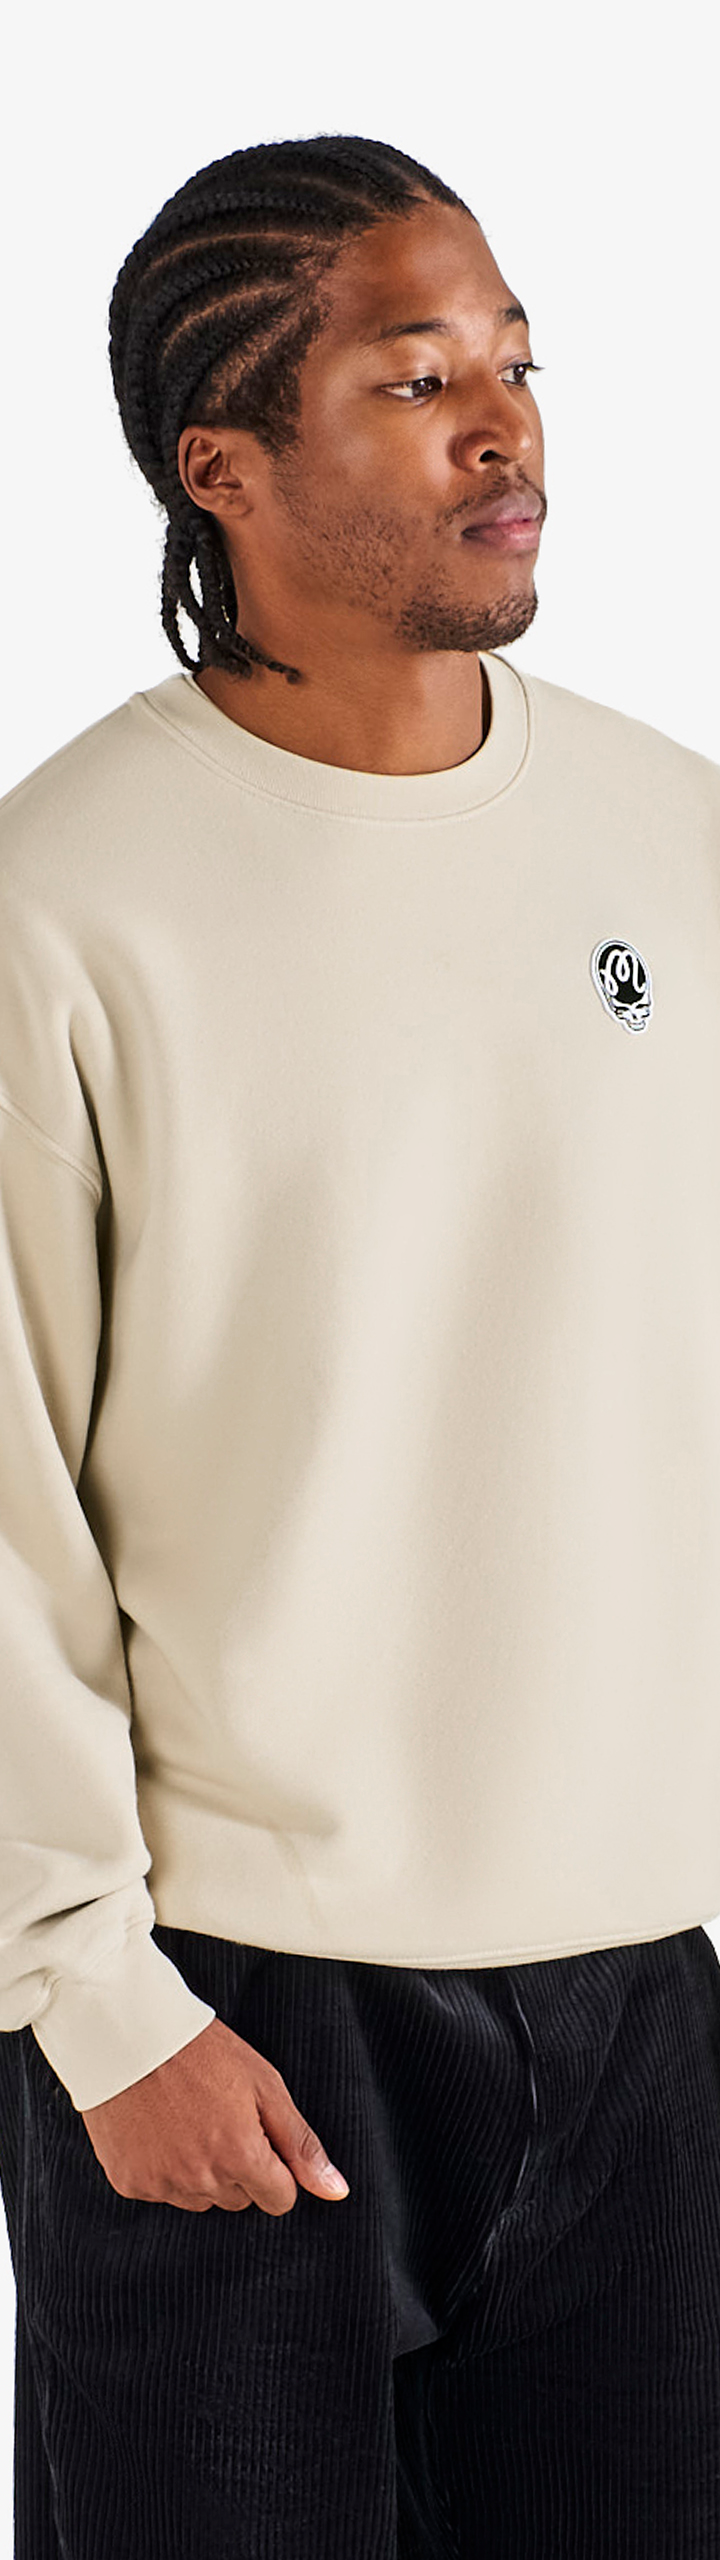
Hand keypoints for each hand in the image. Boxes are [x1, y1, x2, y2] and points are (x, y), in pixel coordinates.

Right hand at [80, 2014, 349, 2213]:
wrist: (128, 2034)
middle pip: (239, 2199)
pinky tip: (158, 2129)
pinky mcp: (130, 2183)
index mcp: (241, 2157)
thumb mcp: (265, 2085)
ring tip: (186, 2119)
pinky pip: (162, 2191)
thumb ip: (301, 2144)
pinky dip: (163, 2167)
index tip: (258, 2136)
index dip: (275, 2168)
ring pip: (200, 2199)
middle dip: (238, 2167)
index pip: (279, 2199)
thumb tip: (337, 2192)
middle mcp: (202, 2180)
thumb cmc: (202, 2052)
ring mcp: (163, 2184)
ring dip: (201, 2171)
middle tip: (218, 2117)